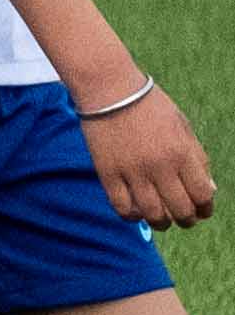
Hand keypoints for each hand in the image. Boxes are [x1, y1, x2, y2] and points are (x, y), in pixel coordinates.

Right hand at [85, 79, 217, 228]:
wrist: (111, 91)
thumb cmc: (151, 107)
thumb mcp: (183, 128)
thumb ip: (197, 159)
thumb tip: (207, 190)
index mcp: (182, 153)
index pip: (201, 195)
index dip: (205, 208)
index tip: (202, 211)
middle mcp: (159, 166)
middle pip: (179, 209)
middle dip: (186, 220)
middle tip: (184, 219)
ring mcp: (132, 172)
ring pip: (152, 214)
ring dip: (161, 223)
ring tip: (161, 221)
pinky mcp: (108, 174)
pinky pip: (122, 207)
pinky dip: (132, 216)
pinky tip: (137, 212)